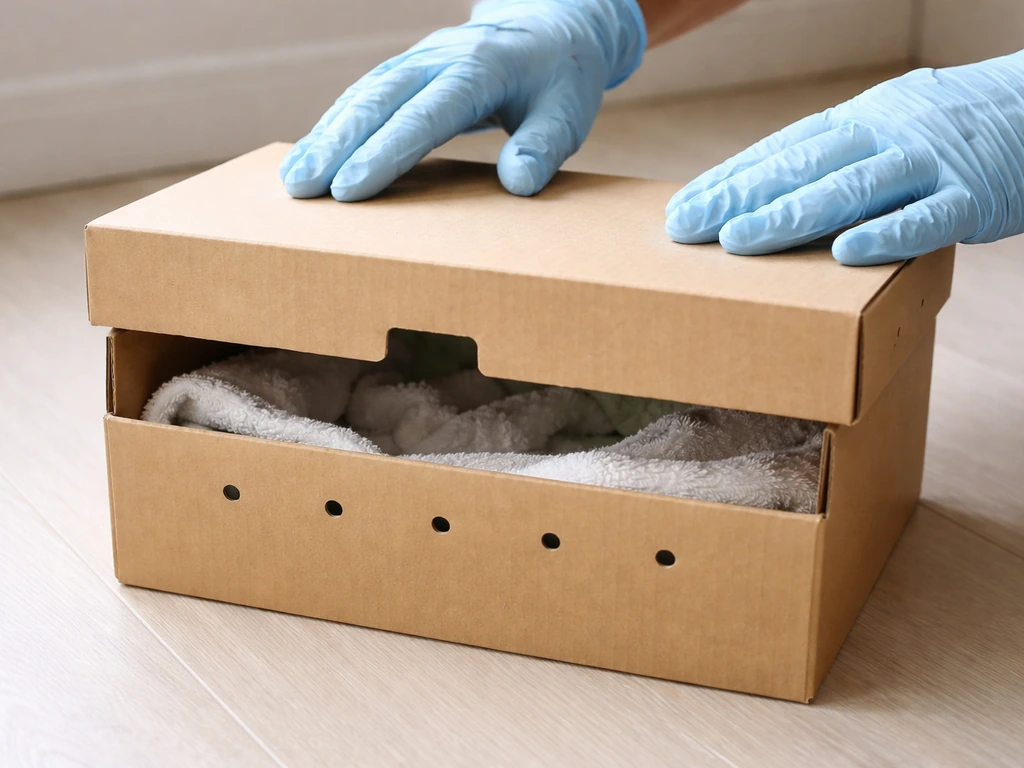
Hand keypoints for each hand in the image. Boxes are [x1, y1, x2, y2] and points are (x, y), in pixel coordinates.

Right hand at [280, 0, 645, 200]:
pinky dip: (334, 126)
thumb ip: (545, 145)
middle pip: (380, 99)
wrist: (549, 29)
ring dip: (325, 136)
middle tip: (302, 189)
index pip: (428, 112)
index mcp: (482, 67)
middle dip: (337, 144)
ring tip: (293, 181)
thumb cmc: (559, 79)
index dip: (387, 151)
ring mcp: (418, 61)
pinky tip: (310, 156)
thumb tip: (519, 183)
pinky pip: (363, 96)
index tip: (351, 189)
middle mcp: (440, 57)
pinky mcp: (406, 72)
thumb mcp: (569, 112)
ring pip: (362, 95)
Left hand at [665, 51, 1023, 264]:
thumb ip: (832, 162)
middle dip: (739, 199)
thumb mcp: (881, 130)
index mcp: (856, 121)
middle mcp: (884, 134)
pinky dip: (888, 234)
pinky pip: (928, 218)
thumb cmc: (946, 131)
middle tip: (688, 229)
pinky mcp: (975, 196)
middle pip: (802, 167)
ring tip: (740, 240)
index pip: (780, 151)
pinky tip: (845, 253)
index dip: (729, 180)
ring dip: (792, 215)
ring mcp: (929, 163)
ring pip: (852, 188)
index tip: (682, 209)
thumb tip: (763, 198)